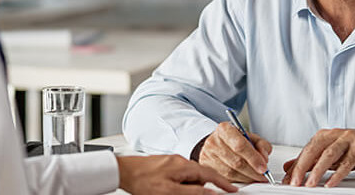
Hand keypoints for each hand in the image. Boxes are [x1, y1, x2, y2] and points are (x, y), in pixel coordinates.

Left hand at [116, 155, 237, 194]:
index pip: (211, 175)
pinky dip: (177, 186)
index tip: (233, 190)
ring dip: (185, 189)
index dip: (224, 184)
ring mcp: (172, 163)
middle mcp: (180, 161)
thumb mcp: (171, 192)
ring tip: (168, 192)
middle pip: (199, 178)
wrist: (121, 171)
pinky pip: (178, 177)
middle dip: (197, 190)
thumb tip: (213, 193)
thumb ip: (194, 193)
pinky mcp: (164, 166)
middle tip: (181, 194)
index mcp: (185, 166)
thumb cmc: (142, 181)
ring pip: (187, 179)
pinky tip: (166, 189)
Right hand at [198, 122, 272, 182]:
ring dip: (247, 177)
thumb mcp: (251, 137)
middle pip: (236, 161)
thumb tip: (264, 158)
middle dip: (253, 171)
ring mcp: (208, 155)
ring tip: (256, 176)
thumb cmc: (235, 139)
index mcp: (224, 129)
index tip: (263, 167)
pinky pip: (225, 178)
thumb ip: (262, 145)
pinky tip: (246, 177)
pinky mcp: (206, 167)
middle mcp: (214, 141)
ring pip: (231, 172)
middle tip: (263, 175)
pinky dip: (239, 180)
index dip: (253, 158)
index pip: (240, 145)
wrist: (217, 142)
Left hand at [282, 129, 354, 187]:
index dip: (295, 166)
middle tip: (295, 182)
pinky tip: (330, 183)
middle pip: (314, 150)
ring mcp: (347, 139)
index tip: (288, 180)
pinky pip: (347, 162)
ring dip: (318, 171)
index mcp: (323, 136)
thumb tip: (288, 167)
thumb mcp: (328, 155)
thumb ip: (309, 161)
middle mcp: (334, 135)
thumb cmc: (351, 149)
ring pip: (329, 154)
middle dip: (302, 167)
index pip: (305, 151)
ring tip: (310, 184)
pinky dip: (337, 174)